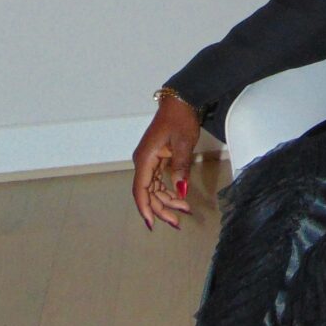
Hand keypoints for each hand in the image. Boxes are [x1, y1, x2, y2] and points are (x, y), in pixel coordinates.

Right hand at [132, 96, 201, 230]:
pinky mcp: (157, 159)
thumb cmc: (180, 119)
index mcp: (145, 159)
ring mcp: (149, 161)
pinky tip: (179, 198)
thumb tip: (181, 191)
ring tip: (184, 210)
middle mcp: (143, 162)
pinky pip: (158, 180)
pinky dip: (168, 190)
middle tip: (178, 222)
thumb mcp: (183, 144)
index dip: (145, 208)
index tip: (152, 224)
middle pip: (148, 192)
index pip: (141, 189)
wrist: (180, 101)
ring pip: (154, 188)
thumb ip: (180, 168)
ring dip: (167, 201)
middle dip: (161, 208)